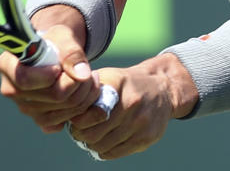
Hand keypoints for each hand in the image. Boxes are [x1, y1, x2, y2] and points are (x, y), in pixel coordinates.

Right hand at [0, 24, 100, 132]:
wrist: (57, 53)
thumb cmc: (55, 41)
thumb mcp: (63, 37)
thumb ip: (71, 53)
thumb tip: (82, 75)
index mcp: (7, 65)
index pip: (24, 79)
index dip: (48, 75)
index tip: (60, 67)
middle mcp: (12, 90)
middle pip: (52, 96)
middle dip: (78, 83)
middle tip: (90, 70)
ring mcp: (25, 108)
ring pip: (62, 111)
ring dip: (84, 95)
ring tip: (91, 78)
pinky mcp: (39, 120)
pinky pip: (64, 121)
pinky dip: (81, 108)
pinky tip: (85, 92)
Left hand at [67, 53, 197, 159]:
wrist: (163, 89)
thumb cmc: (128, 84)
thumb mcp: (109, 77)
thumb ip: (89, 89)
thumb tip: (65, 107)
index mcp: (118, 85)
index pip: (87, 114)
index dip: (76, 121)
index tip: (75, 119)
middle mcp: (131, 103)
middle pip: (93, 134)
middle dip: (81, 135)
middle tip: (79, 131)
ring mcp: (141, 123)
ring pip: (103, 146)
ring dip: (92, 143)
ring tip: (92, 135)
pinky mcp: (147, 138)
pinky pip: (115, 153)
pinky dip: (105, 150)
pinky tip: (105, 140)